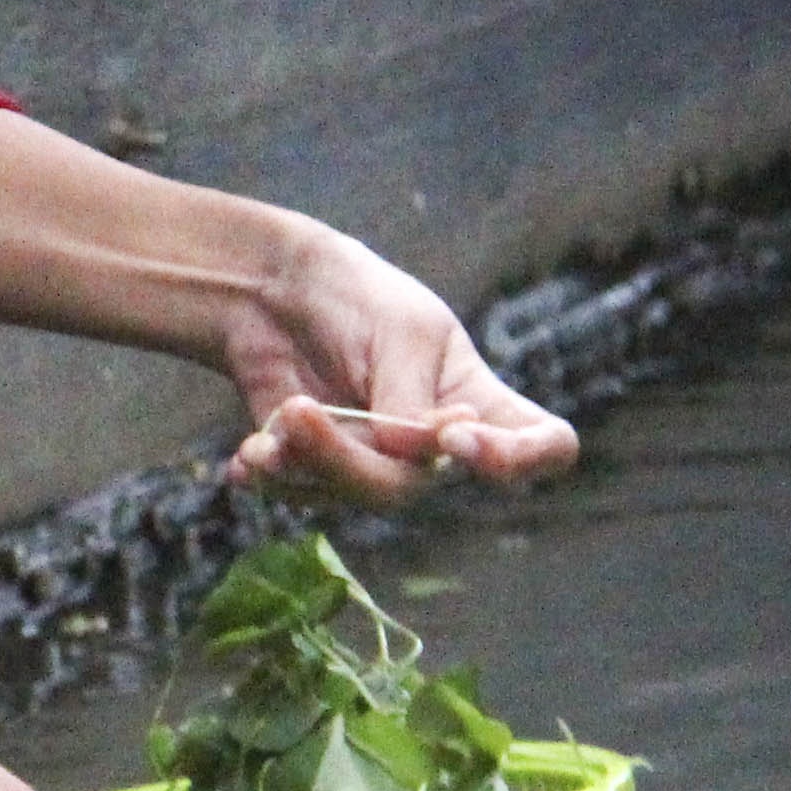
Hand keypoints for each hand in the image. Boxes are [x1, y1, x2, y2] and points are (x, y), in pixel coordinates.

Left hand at [216, 217, 579, 504]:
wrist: (271, 293)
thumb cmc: (356, 297)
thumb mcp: (399, 332)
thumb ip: (410, 399)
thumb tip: (411, 456)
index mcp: (479, 401)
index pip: (543, 447)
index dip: (519, 459)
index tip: (459, 438)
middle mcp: (437, 447)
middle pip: (415, 486)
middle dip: (350, 456)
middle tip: (299, 413)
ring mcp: (378, 463)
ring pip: (354, 494)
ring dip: (304, 459)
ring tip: (277, 416)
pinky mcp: (322, 471)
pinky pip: (303, 496)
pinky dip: (272, 474)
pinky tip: (246, 457)